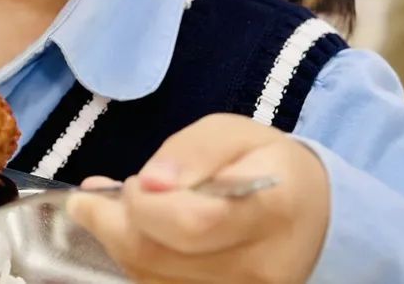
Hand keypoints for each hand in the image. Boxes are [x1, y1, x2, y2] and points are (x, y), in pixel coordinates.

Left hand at [68, 114, 329, 283]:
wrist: (312, 214)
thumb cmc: (264, 163)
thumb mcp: (230, 134)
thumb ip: (188, 152)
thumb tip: (149, 182)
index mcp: (269, 209)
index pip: (190, 223)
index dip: (144, 206)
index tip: (129, 182)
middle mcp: (261, 267)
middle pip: (160, 258)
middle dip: (111, 226)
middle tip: (91, 198)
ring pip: (153, 280)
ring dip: (119, 246)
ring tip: (107, 212)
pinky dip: (137, 265)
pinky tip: (129, 235)